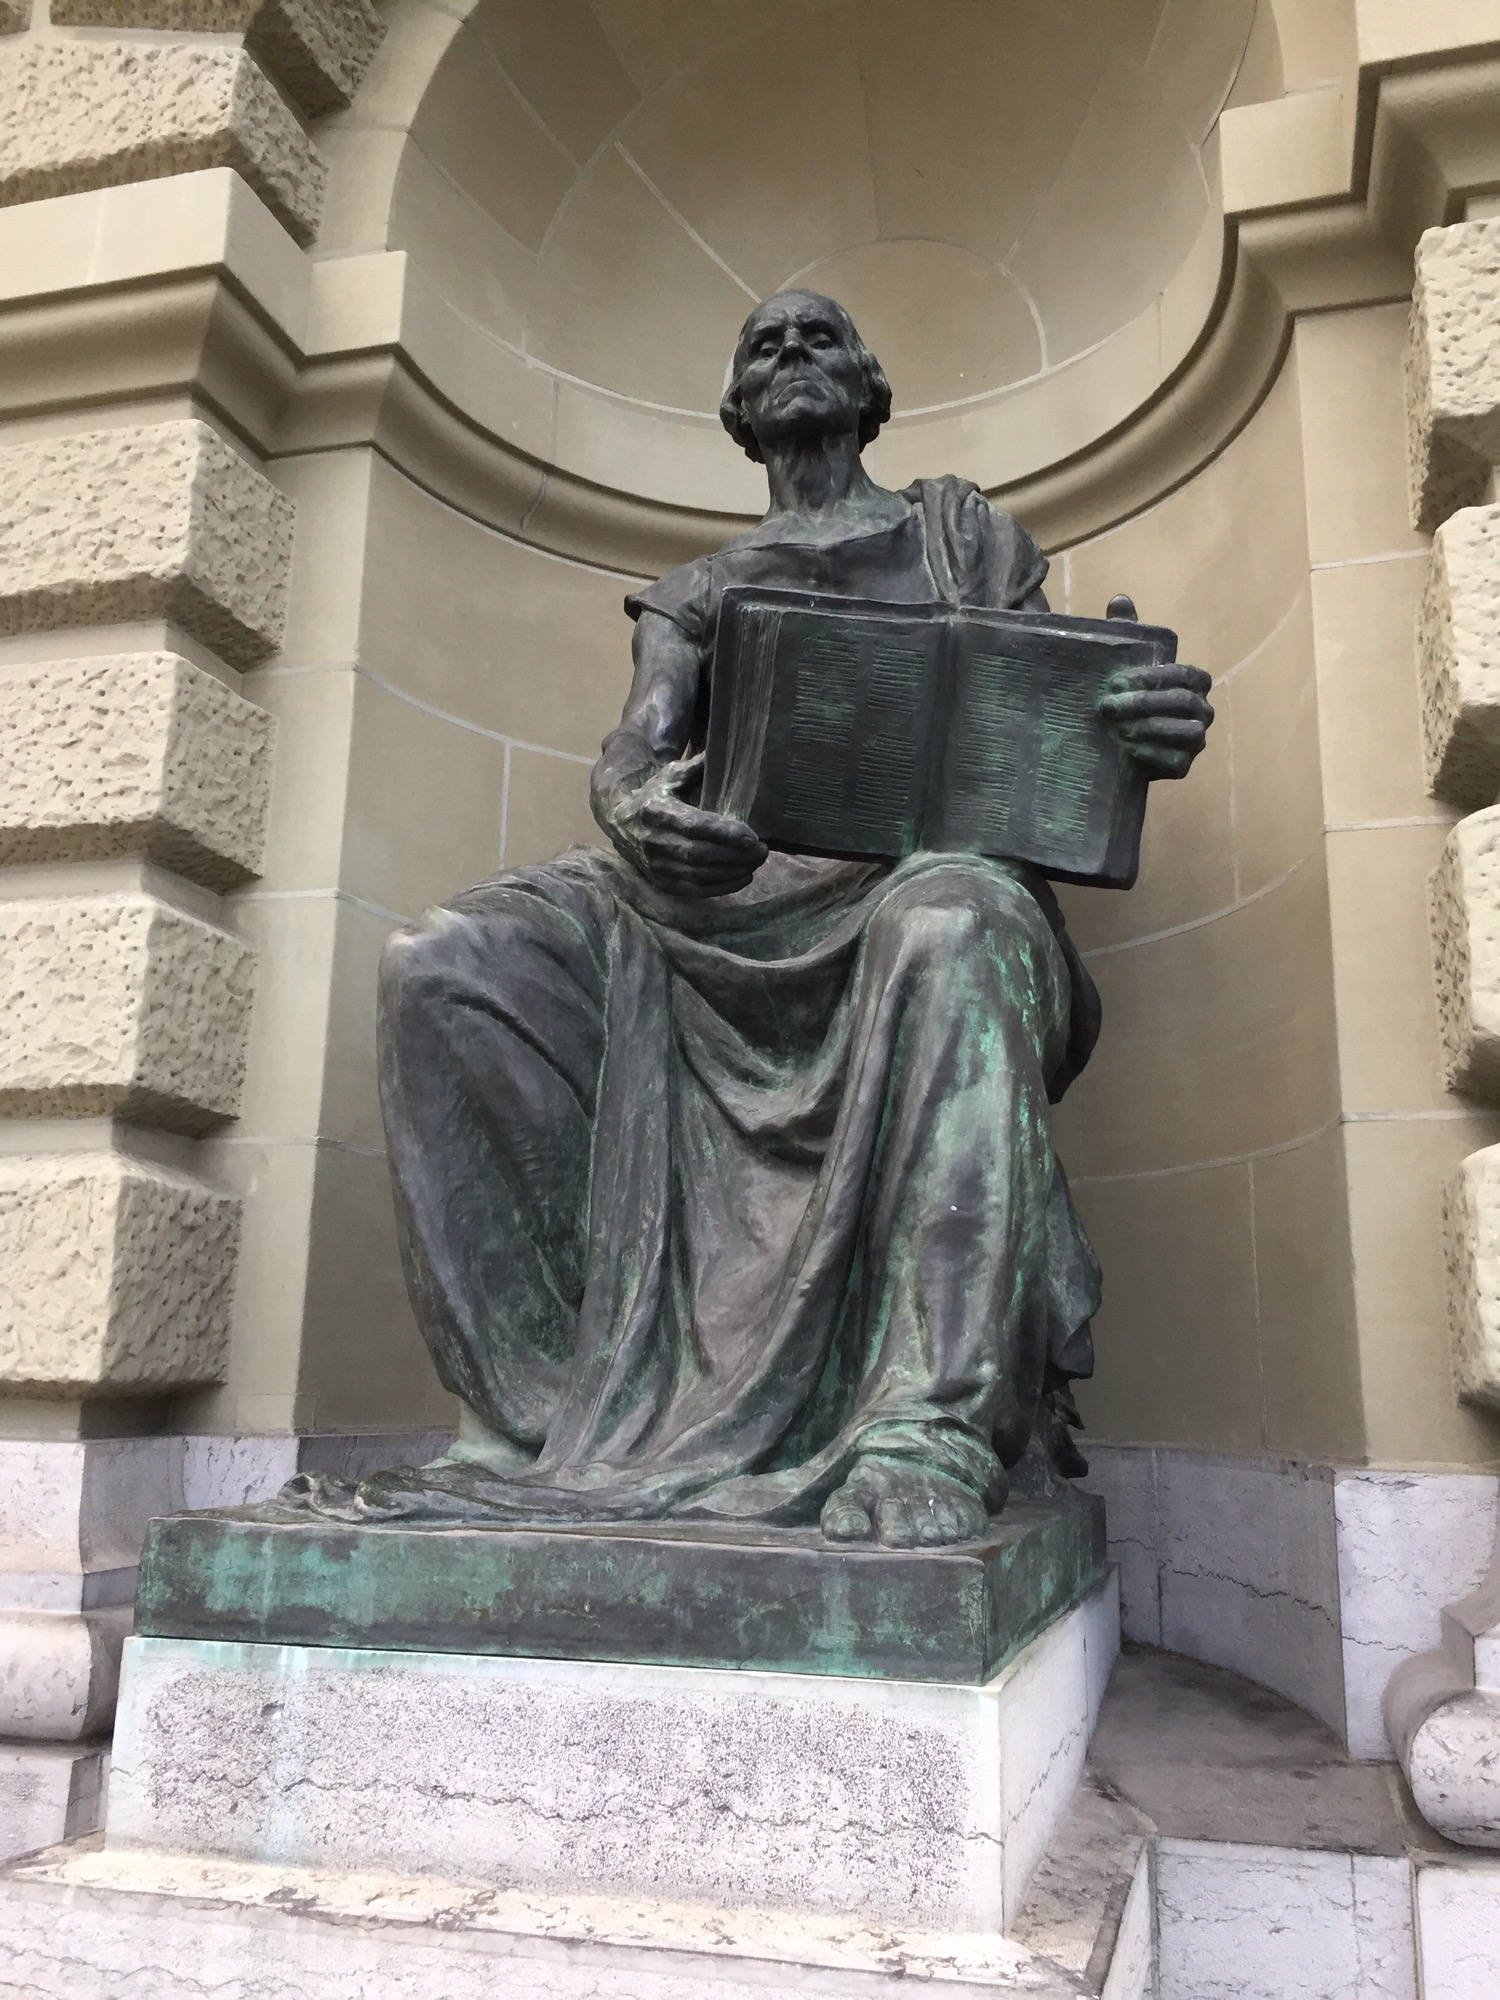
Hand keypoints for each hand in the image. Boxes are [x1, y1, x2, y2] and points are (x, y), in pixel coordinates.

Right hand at [604, 753, 767, 896]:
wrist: (619, 822)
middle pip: (700, 854)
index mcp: (657, 812)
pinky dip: (722, 887)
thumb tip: (729, 751)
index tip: (752, 836)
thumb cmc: (654, 795)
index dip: (725, 833)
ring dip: (732, 872)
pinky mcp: (662, 882)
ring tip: (756, 863)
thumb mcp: (671, 775)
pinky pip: (695, 890)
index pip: (695, 826)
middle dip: (735, 855)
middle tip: (763, 851)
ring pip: (699, 875)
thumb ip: (698, 767)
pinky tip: (743, 877)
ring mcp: (657, 865)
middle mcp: (654, 842)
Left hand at [1098, 663, 1213, 778]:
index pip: (1183, 674)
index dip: (1149, 677)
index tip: (1117, 683)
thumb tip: (1115, 633)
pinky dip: (1149, 752)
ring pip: (1188, 731)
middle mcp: (1203, 711)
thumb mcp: (1130, 682)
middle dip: (1143, 702)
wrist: (1122, 750)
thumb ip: (1129, 663)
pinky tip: (1126, 746)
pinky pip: (1175, 759)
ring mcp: (1197, 740)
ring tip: (1118, 727)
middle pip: (1183, 700)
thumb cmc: (1129, 707)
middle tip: (1108, 706)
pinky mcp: (1184, 766)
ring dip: (1149, 727)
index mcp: (1196, 684)